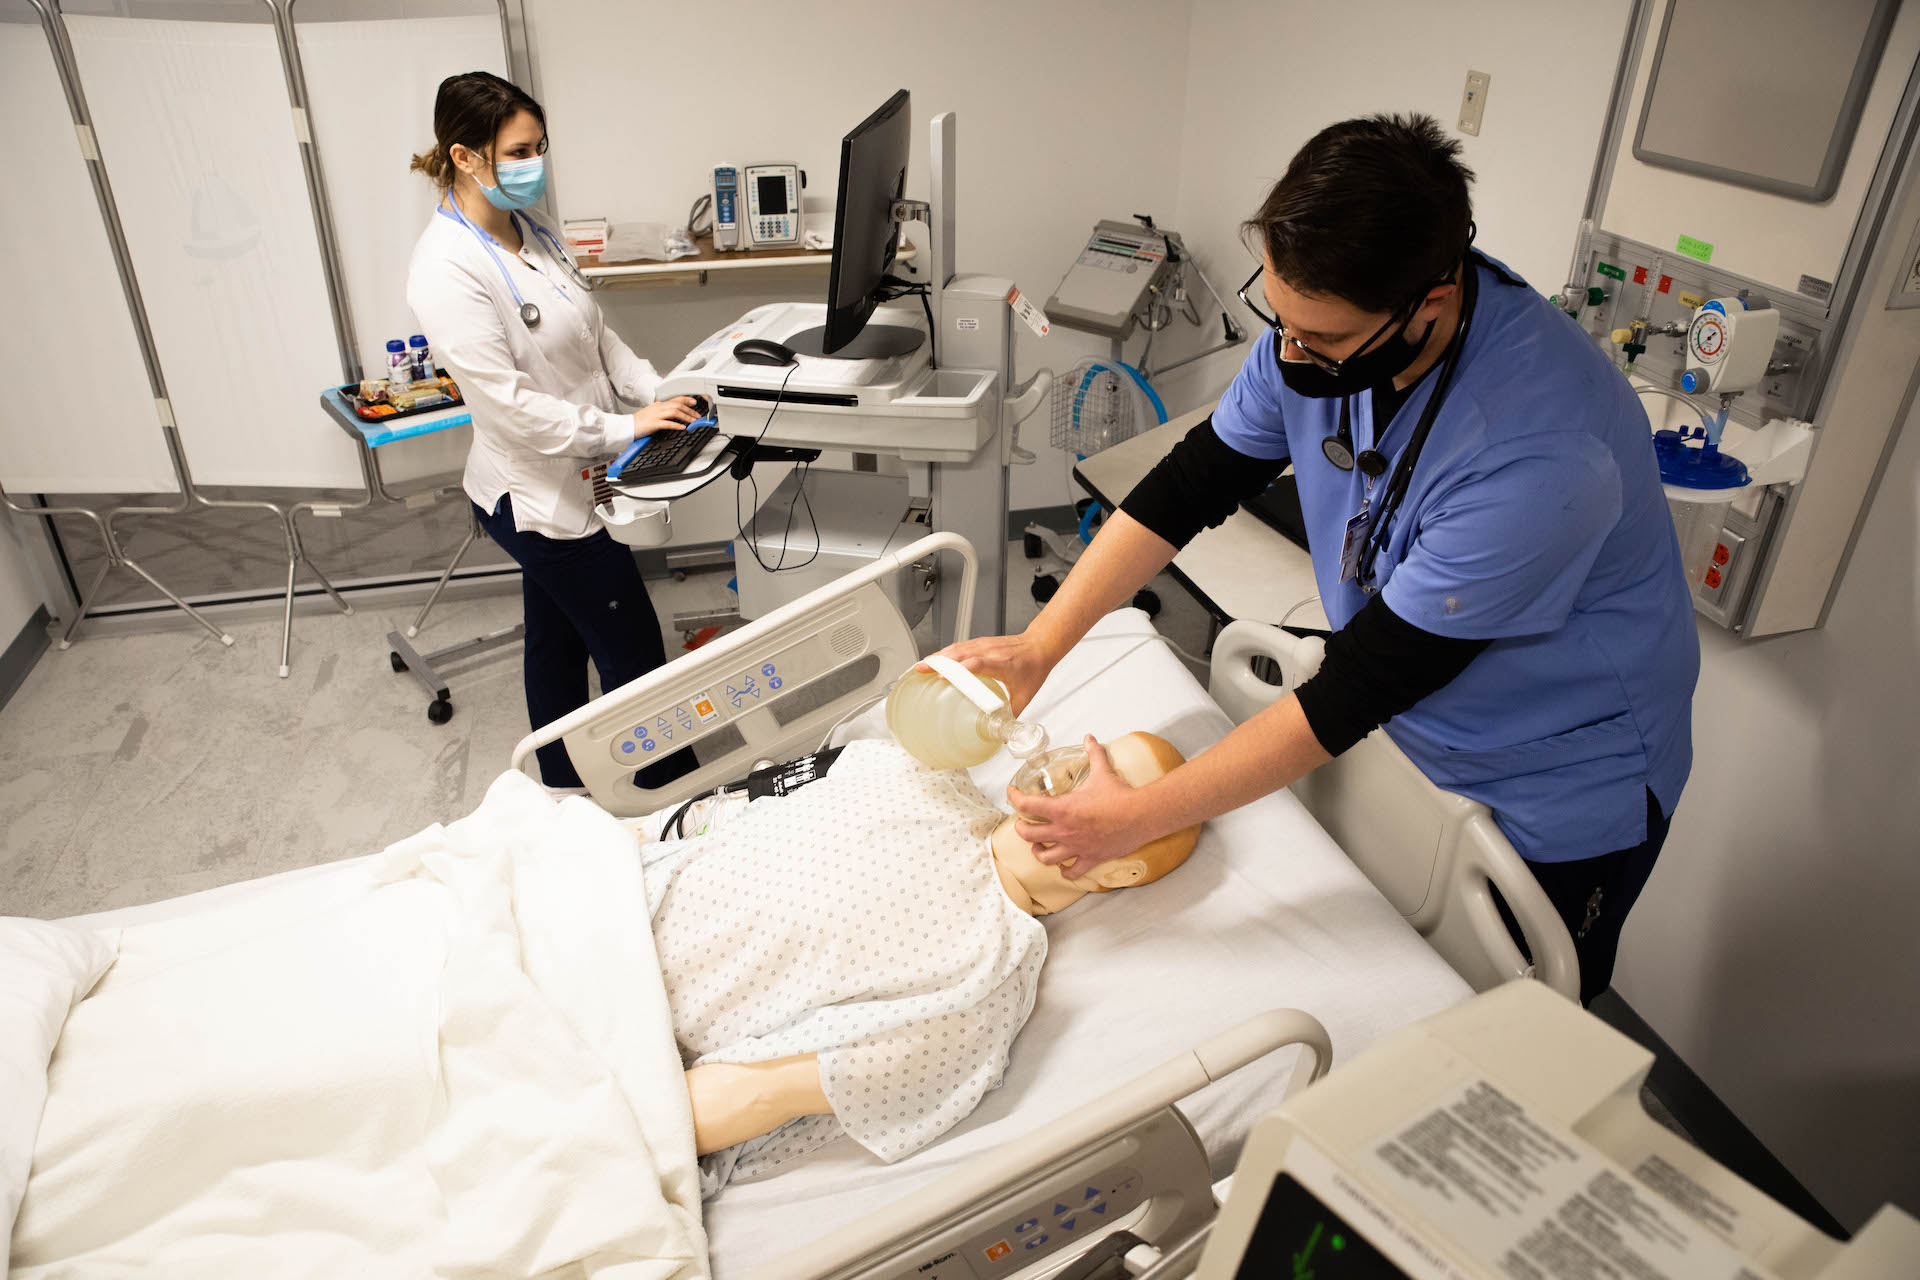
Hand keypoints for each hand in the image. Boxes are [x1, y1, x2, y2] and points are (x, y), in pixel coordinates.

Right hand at [632, 396, 700, 438]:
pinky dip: (677, 425)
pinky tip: (683, 428)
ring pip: (675, 412)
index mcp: (659, 404)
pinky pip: (668, 423)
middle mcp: (658, 407)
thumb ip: (662, 410)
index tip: (694, 402)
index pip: (675, 399)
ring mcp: (656, 415)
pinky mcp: (654, 424)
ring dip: (686, 417)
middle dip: (690, 410)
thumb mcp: (652, 412)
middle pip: (677, 405)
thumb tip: (674, 413)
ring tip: (693, 422)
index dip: (686, 399)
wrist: (628, 426)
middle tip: (697, 416)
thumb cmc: (640, 421)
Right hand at [918, 630, 1060, 716]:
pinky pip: (958, 646)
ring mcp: (983, 644)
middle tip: (920, 670)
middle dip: (938, 662)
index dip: (958, 670)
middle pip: (958, 653)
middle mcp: (989, 651)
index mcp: (1000, 663)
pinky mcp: (980, 642)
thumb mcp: (1025, 695)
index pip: (975, 663)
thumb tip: (1003, 736)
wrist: (1040, 645)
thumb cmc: (1034, 666)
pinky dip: (944, 653)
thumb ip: (1012, 715)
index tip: (943, 678)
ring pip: (955, 648)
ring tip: (921, 666)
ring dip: (937, 656)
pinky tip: (935, 661)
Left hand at [1009, 736, 1151, 878]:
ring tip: (1039, 847)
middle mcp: (1064, 830)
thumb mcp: (1102, 772)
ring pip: (1045, 858)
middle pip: (1029, 835)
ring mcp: (1076, 847)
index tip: (1012, 793)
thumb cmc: (1120, 796)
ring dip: (1038, 852)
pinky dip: (1065, 872)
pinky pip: (1072, 873)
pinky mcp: (1090, 858)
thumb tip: (1090, 738)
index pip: (1027, 804)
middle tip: (1022, 824)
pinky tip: (1064, 868)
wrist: (1140, 816)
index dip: (1014, 798)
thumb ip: (1093, 754)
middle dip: (1021, 829)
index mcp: (1063, 809)